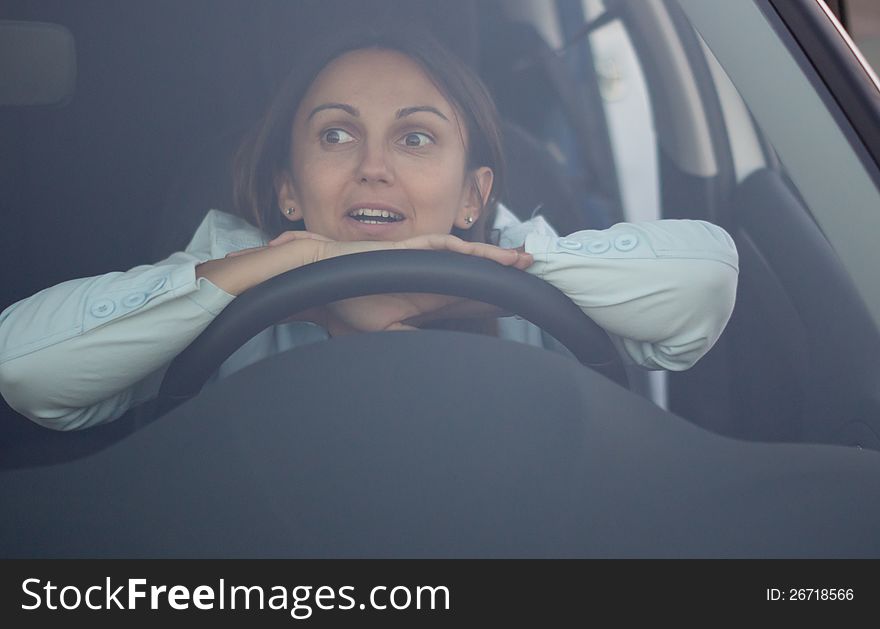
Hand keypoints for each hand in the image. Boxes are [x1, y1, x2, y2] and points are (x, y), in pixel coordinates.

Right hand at [250, 231, 533, 333]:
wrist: (326, 282)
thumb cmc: (350, 307)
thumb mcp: (387, 335)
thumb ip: (412, 346)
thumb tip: (432, 368)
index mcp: (430, 299)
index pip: (473, 300)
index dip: (499, 302)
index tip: (525, 307)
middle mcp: (433, 279)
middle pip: (480, 278)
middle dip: (509, 280)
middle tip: (540, 283)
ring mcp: (426, 261)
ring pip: (472, 260)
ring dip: (500, 261)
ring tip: (526, 263)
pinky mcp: (416, 249)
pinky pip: (450, 247)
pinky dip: (474, 251)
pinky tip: (495, 255)